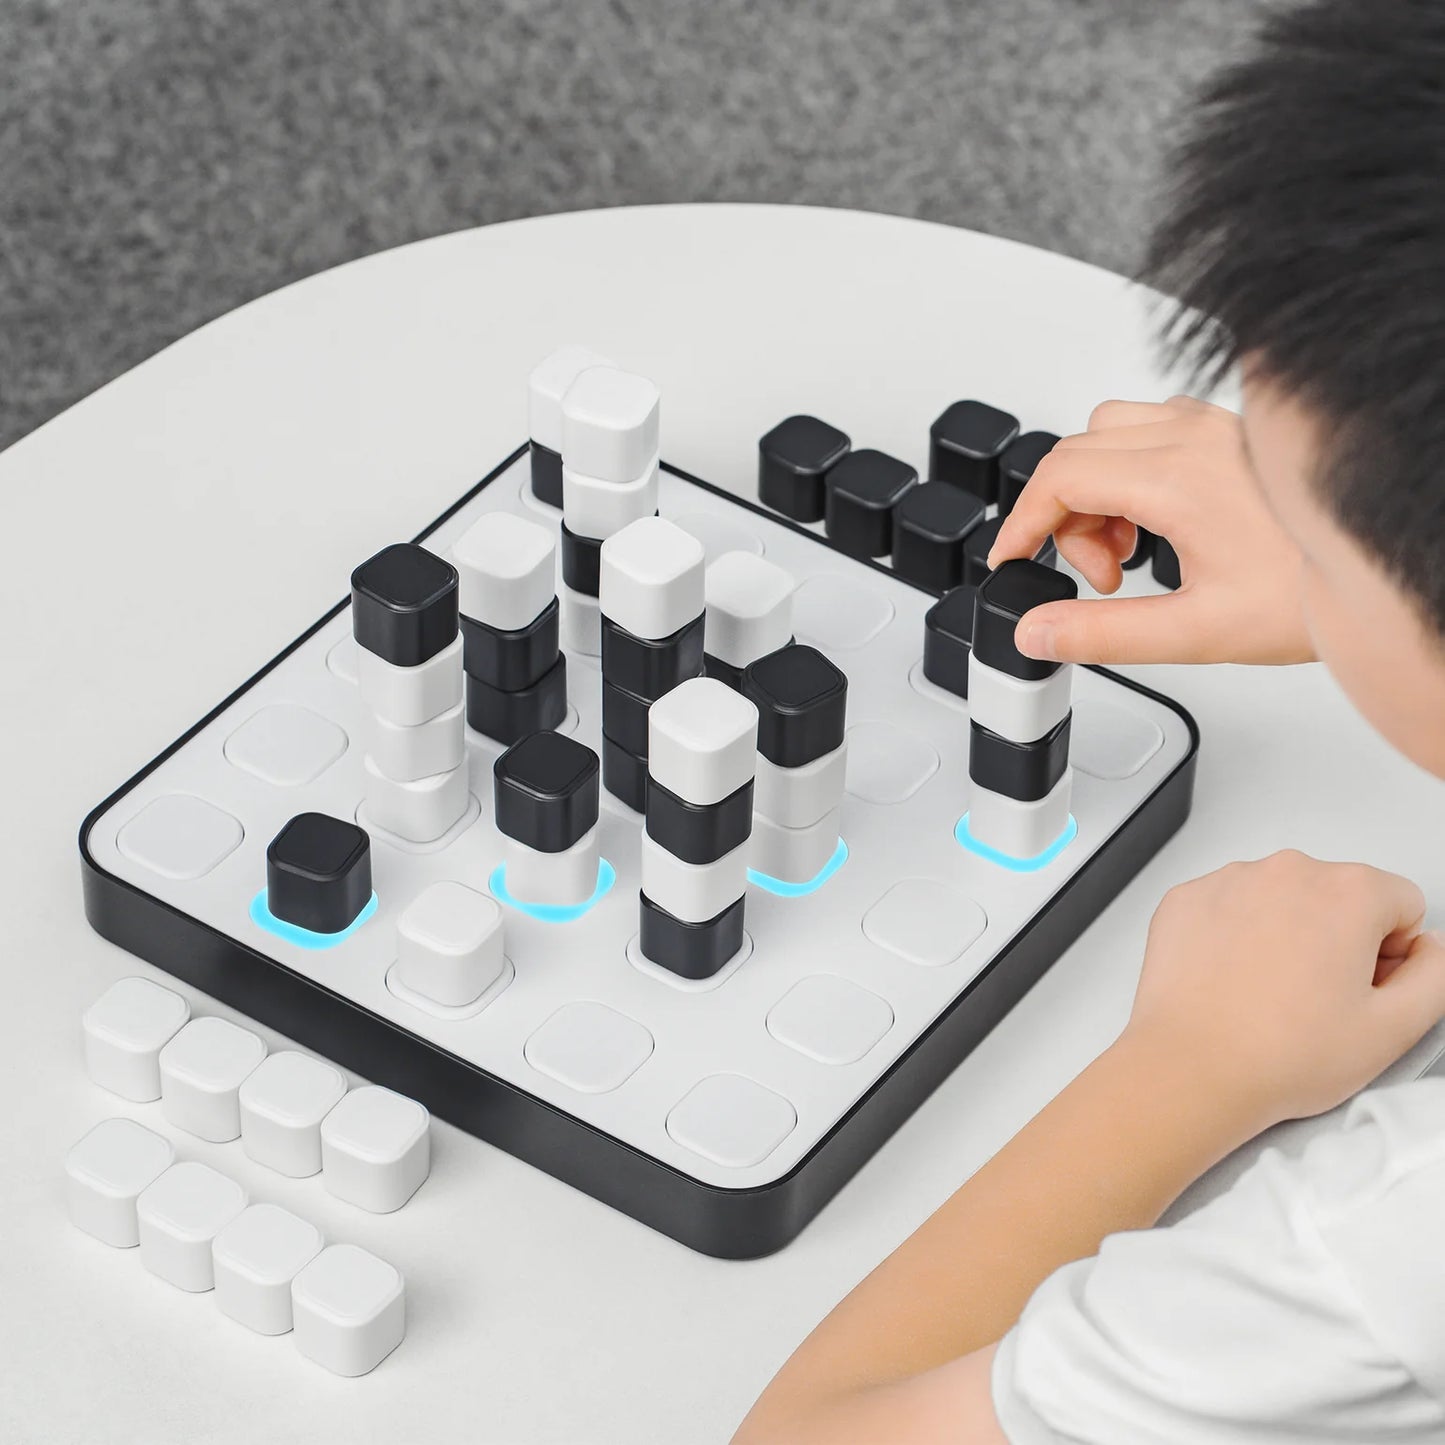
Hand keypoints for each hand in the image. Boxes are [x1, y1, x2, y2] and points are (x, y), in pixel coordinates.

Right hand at [987, 396, 1314, 665]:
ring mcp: (1214, 428)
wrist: (1381, 568)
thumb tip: (1036, 632)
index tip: (1010, 556)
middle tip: (1098, 576)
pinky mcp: (1229, 432)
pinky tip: (1156, 521)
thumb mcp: (1195, 632)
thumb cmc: (1310, 594)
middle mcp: (1194, 438)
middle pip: (1076, 453)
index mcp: (1180, 478)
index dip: (1021, 522)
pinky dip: (1130, 471)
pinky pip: (1149, 430)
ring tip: (1129, 550)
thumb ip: (1102, 634)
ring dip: (1095, 489)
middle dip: (1062, 518)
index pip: (1060, 477)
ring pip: (1109, 433)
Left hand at [1123, 851, 1444, 1132]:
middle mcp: (1287, 871)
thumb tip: (1430, 949)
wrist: (1190, 1068)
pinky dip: (1234, 934)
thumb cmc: (1281, 1054)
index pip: (1401, 904)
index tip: (1361, 985)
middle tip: (1315, 997)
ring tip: (1268, 993)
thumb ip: (1435, 976)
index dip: (1391, 953)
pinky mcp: (1187, 898)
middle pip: (1339, 895)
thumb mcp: (1396, 1028)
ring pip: (1281, 898)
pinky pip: (1229, 904)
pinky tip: (1231, 979)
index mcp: (1348, 892)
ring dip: (1284, 932)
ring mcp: (1230, 880)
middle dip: (1338, 938)